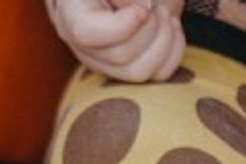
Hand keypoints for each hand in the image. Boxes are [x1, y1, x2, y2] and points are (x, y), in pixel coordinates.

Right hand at [48, 0, 186, 82]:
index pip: (87, 34)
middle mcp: (85, 47)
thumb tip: (142, 10)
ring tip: (165, 14)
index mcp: (72, 14)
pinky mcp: (131, 71)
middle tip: (156, 5)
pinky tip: (173, 28)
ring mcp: (108, 65)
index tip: (142, 10)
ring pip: (139, 72)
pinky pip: (158, 75)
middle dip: (148, 28)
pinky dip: (174, 52)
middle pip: (120, 55)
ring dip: (163, 41)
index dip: (121, 26)